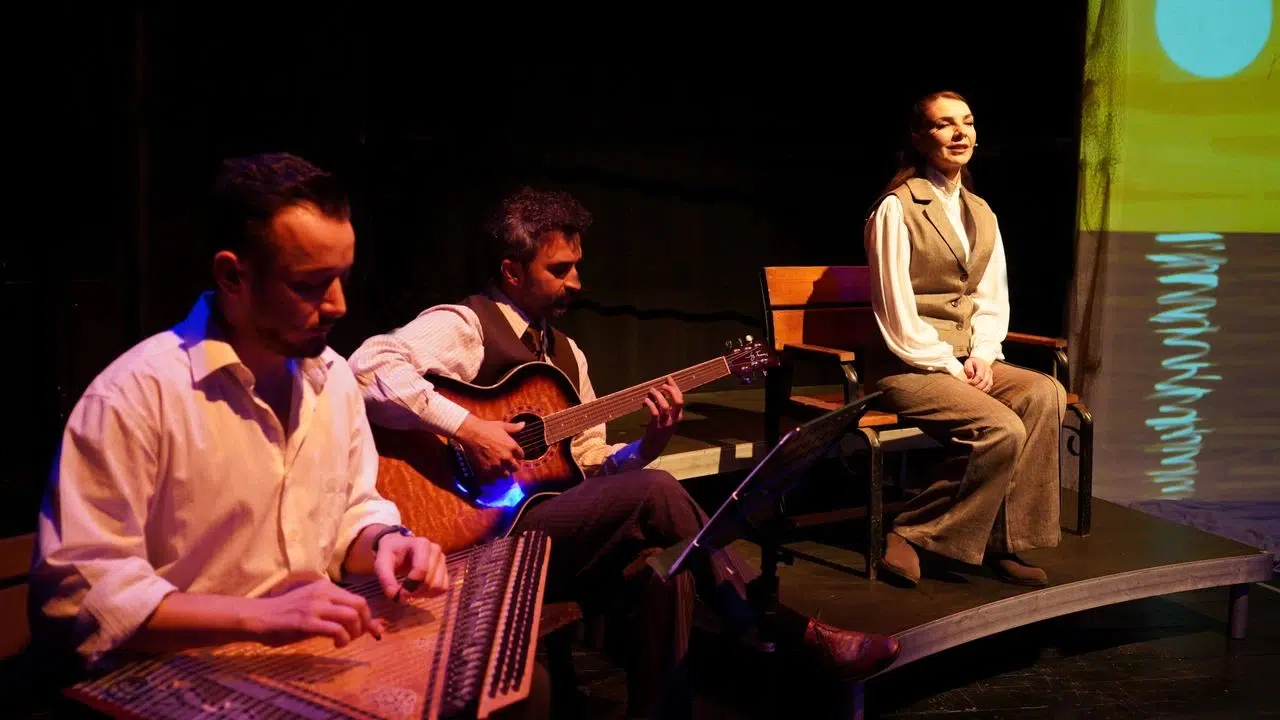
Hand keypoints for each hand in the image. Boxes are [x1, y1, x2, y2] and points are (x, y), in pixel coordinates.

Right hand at [254, 580, 384, 647]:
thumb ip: (337, 614)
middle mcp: (323, 592)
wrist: (259, 617)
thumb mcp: (314, 609)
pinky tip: (336, 644)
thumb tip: (369, 626)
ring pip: (351, 616)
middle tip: (356, 636)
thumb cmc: (286, 615)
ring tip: (344, 641)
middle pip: (360, 605)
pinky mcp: (307, 621)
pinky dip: (343, 639)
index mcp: (326, 587)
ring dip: (354, 633)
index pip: (358, 599)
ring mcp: (315, 606)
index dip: (368, 617)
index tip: (371, 631)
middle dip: (365, 624)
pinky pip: (336, 629)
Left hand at [373, 533, 449, 601]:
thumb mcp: (382, 562)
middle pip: (430, 581)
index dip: (410, 585)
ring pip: (438, 586)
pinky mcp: (444, 570)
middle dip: (414, 591)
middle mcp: (435, 550)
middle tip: (401, 592)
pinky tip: (418, 590)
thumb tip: (394, 595)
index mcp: (421, 544)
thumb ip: (385, 578)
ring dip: (423, 594)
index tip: (398, 591)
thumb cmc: (390, 554)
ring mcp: (442, 560)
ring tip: (409, 591)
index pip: (422, 569)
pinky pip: (442, 589)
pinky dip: (430, 594)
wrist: (398, 548)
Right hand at [456, 415, 525, 482]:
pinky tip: (490, 474)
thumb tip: (523, 424)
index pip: (521, 456)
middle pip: (515, 468)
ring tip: (499, 469)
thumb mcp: (502, 426)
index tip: (514, 456)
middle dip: (512, 466)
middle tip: (507, 464)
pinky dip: (492, 478)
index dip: (517, 456)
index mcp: (512, 447)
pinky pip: (493, 480)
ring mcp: (496, 465)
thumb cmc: (486, 428)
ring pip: (505, 476)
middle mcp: (506, 458)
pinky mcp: (486, 470)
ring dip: (503, 472)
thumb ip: (514, 427)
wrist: (470, 433)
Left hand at [639, 377, 683, 462]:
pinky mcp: (655, 426)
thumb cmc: (659, 429)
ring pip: (665, 406)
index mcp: (678, 416)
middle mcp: (674, 419)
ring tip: (651, 390)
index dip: (675, 387)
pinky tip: (646, 400)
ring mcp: (665, 423)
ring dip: (658, 396)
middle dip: (671, 390)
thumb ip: (665, 406)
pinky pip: (654, 413)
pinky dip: (650, 404)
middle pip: (678, 402)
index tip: (668, 379)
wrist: (653, 447)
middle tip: (662, 385)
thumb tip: (661, 390)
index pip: (680, 399)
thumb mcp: (667, 418)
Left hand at [964, 357, 993, 392]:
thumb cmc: (972, 363)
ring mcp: (991, 375)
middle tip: (971, 390)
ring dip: (982, 390)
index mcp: (982, 365)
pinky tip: (979, 392)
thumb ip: (968, 368)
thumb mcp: (968, 362)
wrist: (979, 361)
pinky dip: (985, 390)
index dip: (974, 382)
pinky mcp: (991, 379)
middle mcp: (988, 370)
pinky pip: (990, 386)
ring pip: (989, 385)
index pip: (980, 376)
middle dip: (978, 387)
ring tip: (975, 392)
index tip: (969, 384)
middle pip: (985, 381)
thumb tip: (970, 375)